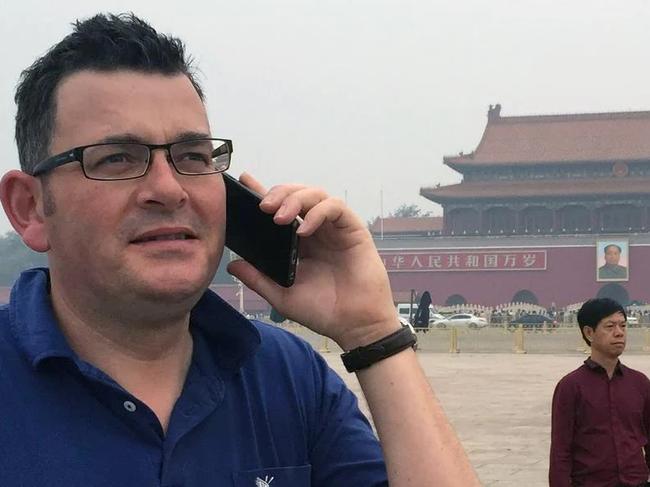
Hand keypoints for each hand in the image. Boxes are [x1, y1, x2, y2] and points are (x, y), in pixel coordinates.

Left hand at [226, 173, 398, 349]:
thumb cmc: (322, 311)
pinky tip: (304, 230)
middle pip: (296, 194)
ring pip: (315, 194)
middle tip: (262, 207)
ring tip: (279, 217)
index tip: (244, 180)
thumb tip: (231, 263)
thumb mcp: (282, 296)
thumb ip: (258, 279)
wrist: (354, 325)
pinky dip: (318, 212)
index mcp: (297, 241)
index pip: (279, 209)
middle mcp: (315, 229)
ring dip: (295, 199)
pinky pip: (335, 207)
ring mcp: (334, 228)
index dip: (262, 191)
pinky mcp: (352, 229)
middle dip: (278, 193)